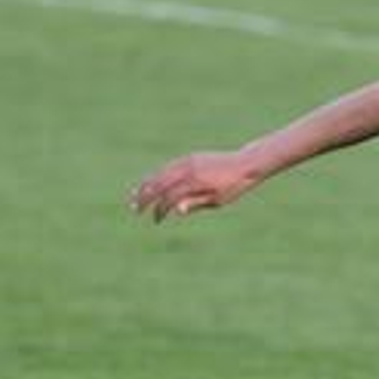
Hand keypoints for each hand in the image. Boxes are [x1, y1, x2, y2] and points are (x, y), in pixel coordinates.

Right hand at [130, 150, 253, 222]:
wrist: (244, 164)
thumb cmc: (233, 187)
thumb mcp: (218, 200)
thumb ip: (196, 204)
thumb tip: (176, 211)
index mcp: (195, 182)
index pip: (169, 197)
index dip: (160, 210)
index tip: (157, 221)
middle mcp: (188, 169)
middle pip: (159, 183)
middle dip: (145, 197)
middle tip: (134, 209)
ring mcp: (187, 162)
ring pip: (160, 173)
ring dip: (146, 185)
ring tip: (134, 196)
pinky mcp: (189, 158)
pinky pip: (168, 167)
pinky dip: (157, 176)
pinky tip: (151, 184)